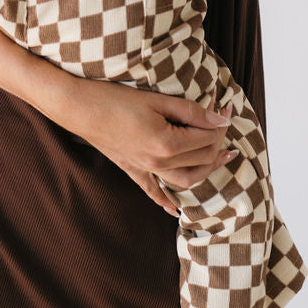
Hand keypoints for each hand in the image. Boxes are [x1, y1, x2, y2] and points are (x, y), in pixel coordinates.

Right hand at [66, 80, 237, 214]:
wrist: (80, 108)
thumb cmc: (116, 98)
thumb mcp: (157, 99)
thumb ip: (191, 112)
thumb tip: (220, 120)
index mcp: (167, 144)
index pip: (206, 138)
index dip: (220, 122)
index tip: (226, 106)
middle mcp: (158, 163)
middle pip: (201, 159)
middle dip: (217, 142)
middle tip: (223, 123)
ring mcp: (145, 169)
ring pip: (185, 180)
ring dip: (205, 170)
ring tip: (218, 157)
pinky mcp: (132, 170)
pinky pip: (153, 191)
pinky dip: (166, 200)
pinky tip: (175, 209)